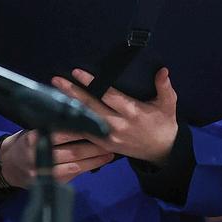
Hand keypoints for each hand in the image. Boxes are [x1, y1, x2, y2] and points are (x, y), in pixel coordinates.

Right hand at [0, 129, 116, 188]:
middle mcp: (38, 155)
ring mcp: (43, 171)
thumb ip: (53, 125)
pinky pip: (71, 175)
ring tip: (110, 152)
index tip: (96, 124)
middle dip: (93, 145)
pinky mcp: (48, 183)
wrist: (9, 166)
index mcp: (34, 137)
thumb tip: (82, 115)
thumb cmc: (27, 142)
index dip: (80, 130)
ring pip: (75, 164)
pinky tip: (99, 163)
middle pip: (72, 150)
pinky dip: (86, 168)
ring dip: (95, 158)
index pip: (61, 132)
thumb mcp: (34, 129)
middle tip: (110, 139)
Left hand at [51, 67, 178, 166]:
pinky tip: (58, 115)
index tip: (77, 72)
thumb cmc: (164, 122)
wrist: (162, 150)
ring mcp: (109, 137)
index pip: (108, 95)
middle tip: (56, 80)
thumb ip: (164, 87)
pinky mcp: (104, 145)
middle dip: (72, 93)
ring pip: (84, 121)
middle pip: (90, 107)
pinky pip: (85, 133)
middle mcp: (118, 125)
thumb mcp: (168, 104)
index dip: (91, 83)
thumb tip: (163, 71)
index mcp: (132, 112)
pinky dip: (72, 124)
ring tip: (53, 95)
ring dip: (68, 108)